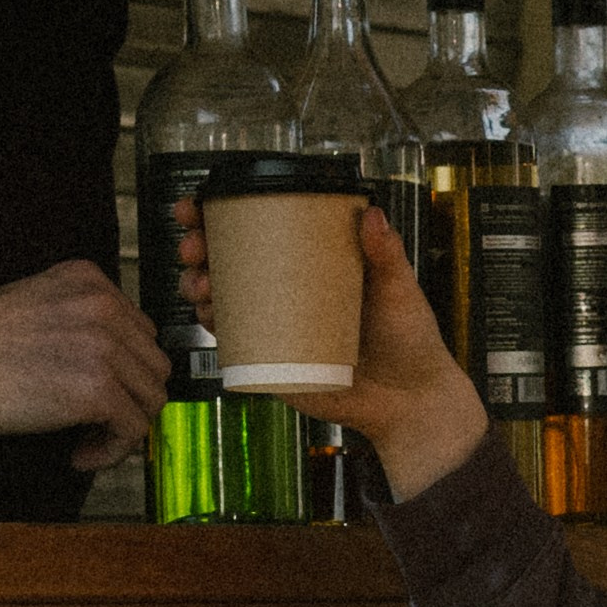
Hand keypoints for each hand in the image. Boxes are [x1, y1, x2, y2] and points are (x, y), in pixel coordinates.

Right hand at [0, 260, 168, 466]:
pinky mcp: (96, 389)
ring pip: (152, 397)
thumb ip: (77, 320)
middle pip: (153, 364)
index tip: (100, 394)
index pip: (140, 331)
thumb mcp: (35, 304)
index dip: (124, 371)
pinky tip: (80, 455)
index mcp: (90, 280)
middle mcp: (105, 306)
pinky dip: (113, 450)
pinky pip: (133, 429)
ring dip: (124, 427)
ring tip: (87, 440)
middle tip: (97, 423)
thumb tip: (109, 365)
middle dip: (130, 399)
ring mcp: (104, 346)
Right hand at [175, 198, 487, 501]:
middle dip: (198, 248)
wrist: (411, 401)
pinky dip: (215, 326)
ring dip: (196, 286)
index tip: (200, 205)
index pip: (262, 230)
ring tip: (201, 283)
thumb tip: (372, 215)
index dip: (221, 215)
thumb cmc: (410, 340)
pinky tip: (209, 314)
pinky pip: (235, 342)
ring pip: (222, 299)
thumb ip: (387, 253)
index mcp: (314, 263)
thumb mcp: (399, 288)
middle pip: (229, 261)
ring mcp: (278, 326)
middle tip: (195, 247)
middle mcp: (289, 291)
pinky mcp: (275, 361)